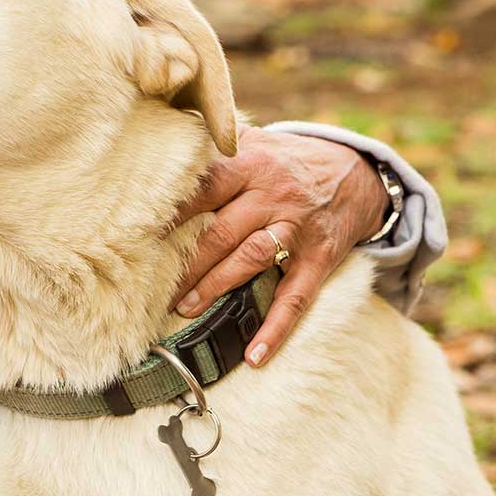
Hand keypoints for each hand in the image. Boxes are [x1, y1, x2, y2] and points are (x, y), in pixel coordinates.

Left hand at [171, 126, 389, 366]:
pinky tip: (255, 354)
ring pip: (251, 260)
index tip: (138, 232)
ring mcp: (297, 229)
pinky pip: (296, 297)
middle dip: (186, 262)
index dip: (171, 212)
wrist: (357, 173)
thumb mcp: (256, 141)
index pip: (203, 188)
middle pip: (221, 231)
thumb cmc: (288, 160)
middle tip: (152, 285)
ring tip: (184, 308)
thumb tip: (163, 142)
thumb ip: (216, 146)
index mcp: (251, 165)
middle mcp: (272, 196)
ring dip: (215, 286)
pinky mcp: (319, 259)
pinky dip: (276, 328)